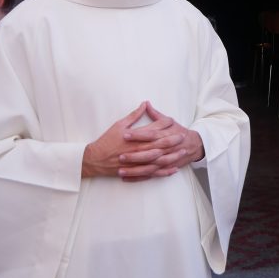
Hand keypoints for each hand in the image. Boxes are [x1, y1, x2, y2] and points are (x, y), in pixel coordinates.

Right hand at [81, 101, 202, 180]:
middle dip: (173, 139)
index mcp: (136, 137)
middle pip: (160, 144)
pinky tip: (173, 169)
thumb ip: (134, 115)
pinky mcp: (136, 171)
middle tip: (183, 136)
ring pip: (159, 159)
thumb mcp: (119, 125)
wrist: (95, 159)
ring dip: (172, 155)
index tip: (173, 120)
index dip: (165, 124)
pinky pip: (153, 172)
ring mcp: (138, 162)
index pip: (154, 129)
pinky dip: (164, 171)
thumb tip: (144, 104)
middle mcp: (139, 150)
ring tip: (183, 151)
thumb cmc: (106, 141)